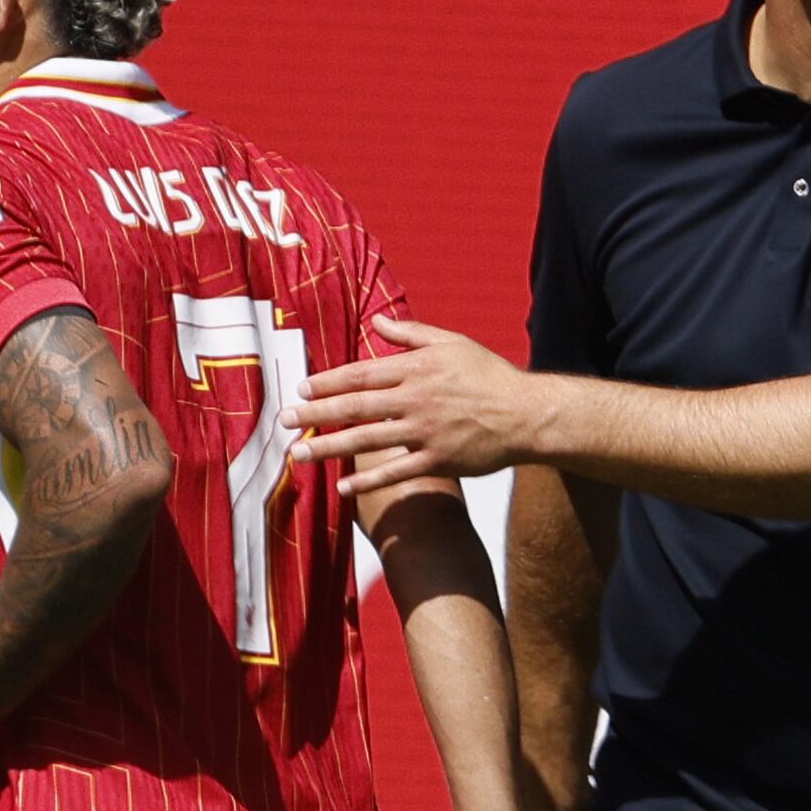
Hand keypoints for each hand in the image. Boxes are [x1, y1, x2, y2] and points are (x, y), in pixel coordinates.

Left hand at [294, 319, 539, 498]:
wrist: (526, 414)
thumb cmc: (489, 375)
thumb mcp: (452, 343)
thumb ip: (411, 334)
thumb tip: (376, 323)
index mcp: (416, 369)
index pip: (361, 374)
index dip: (328, 382)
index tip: (301, 389)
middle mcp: (415, 399)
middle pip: (355, 406)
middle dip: (315, 414)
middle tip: (283, 421)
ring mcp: (425, 432)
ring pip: (367, 440)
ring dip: (329, 448)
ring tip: (299, 454)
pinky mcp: (438, 460)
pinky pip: (395, 473)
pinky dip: (368, 481)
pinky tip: (342, 487)